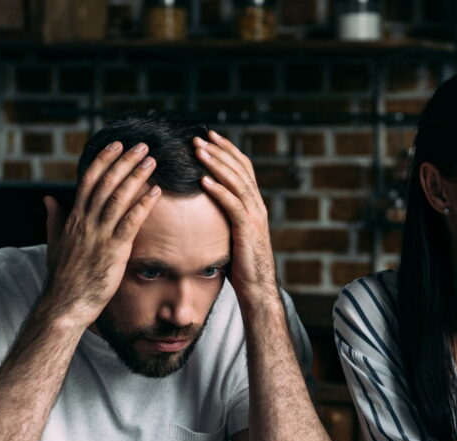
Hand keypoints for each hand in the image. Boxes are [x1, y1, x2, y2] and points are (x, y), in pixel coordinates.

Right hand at [42, 141, 160, 326]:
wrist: (66, 303)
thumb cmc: (63, 277)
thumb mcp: (54, 243)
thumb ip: (54, 219)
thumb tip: (48, 199)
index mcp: (73, 218)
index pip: (88, 180)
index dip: (104, 160)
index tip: (117, 145)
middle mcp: (85, 221)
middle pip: (106, 183)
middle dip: (124, 161)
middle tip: (142, 146)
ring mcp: (98, 235)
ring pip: (118, 198)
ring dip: (136, 176)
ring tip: (151, 161)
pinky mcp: (113, 250)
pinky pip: (130, 222)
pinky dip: (143, 204)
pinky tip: (156, 191)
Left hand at [193, 130, 276, 299]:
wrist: (257, 288)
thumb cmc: (242, 264)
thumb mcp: (233, 234)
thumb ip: (225, 216)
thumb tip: (205, 205)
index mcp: (255, 204)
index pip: (244, 168)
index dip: (228, 150)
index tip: (210, 136)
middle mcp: (257, 206)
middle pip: (240, 169)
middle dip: (219, 151)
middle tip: (199, 137)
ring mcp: (254, 217)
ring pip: (236, 182)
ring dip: (216, 164)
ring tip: (198, 151)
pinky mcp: (247, 230)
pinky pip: (232, 205)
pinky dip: (218, 190)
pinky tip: (203, 180)